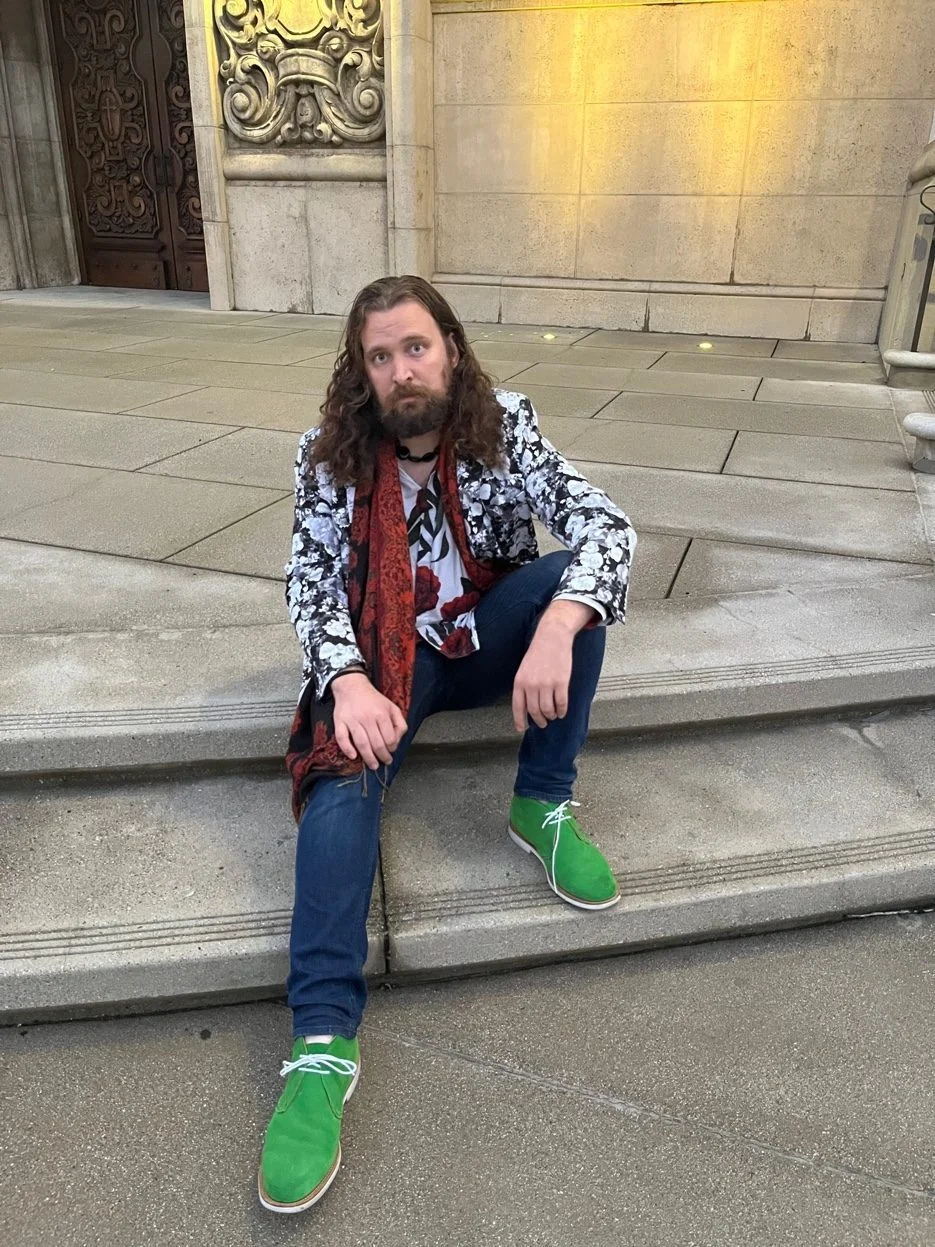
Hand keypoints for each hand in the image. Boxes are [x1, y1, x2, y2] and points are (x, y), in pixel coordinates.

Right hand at [332, 672, 407, 769]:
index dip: (392, 748)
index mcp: (381, 714)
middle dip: (382, 757)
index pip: (389, 738)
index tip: (391, 751)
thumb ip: (399, 723)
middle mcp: (367, 717)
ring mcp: (352, 720)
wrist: (351, 686)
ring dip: (368, 758)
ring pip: (361, 743)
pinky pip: (342, 738)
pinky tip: (353, 756)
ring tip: (373, 765)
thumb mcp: (392, 707)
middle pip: (376, 743)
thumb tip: (397, 740)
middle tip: (384, 762)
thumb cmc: (373, 699)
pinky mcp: (340, 722)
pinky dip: (347, 749)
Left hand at [512, 601, 593, 730]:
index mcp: (520, 681)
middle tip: (542, 723)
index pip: (518, 707)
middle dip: (539, 720)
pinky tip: (562, 711)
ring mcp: (546, 684)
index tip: (522, 729)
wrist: (552, 637)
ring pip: (548, 710)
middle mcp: (531, 685)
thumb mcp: (524, 669)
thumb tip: (527, 706)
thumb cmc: (538, 652)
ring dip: (551, 716)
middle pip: (534, 711)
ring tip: (553, 715)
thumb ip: (524, 686)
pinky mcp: (561, 682)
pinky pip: (561, 704)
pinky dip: (562, 711)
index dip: (519, 720)